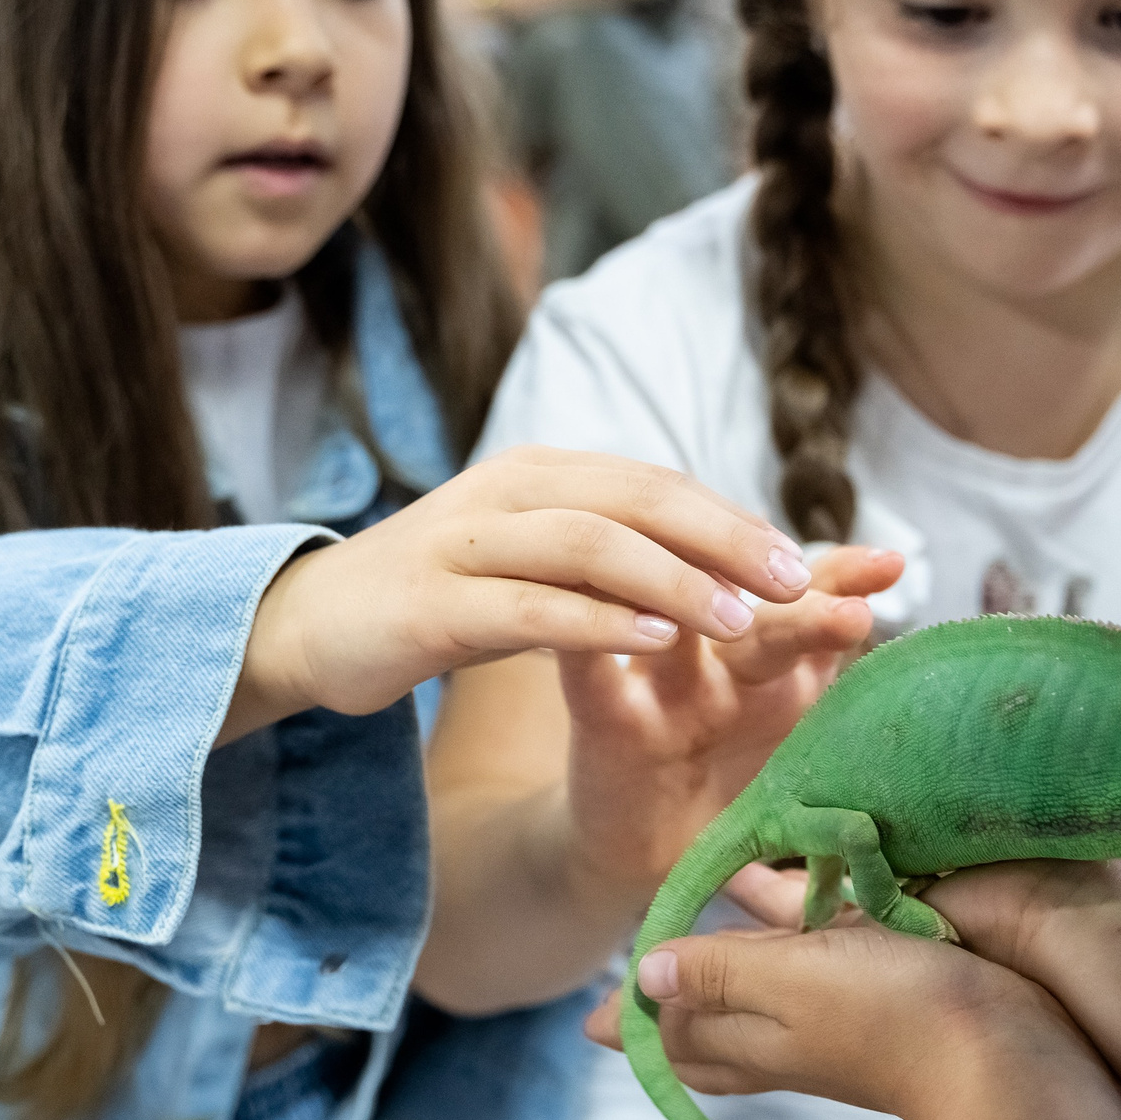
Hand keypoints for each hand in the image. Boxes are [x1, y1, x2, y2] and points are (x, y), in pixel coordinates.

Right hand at [223, 447, 813, 743]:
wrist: (308, 627)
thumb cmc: (442, 599)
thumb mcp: (537, 565)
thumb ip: (615, 558)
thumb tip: (725, 566)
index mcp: (545, 474)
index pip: (660, 485)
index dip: (738, 519)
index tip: (813, 563)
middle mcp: (510, 492)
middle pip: (640, 499)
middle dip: (728, 539)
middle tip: (801, 581)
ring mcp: (466, 543)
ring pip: (590, 545)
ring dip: (675, 580)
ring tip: (744, 619)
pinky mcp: (431, 605)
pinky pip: (528, 607)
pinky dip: (598, 623)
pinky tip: (655, 645)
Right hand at [558, 545, 901, 895]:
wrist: (637, 858)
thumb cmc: (728, 821)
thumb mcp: (791, 817)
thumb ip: (830, 835)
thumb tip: (869, 895)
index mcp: (785, 679)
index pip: (817, 612)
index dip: (849, 583)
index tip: (888, 566)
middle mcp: (730, 665)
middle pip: (766, 621)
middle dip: (806, 610)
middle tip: (847, 613)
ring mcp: (667, 683)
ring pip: (683, 622)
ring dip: (702, 601)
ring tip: (733, 604)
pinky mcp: (606, 717)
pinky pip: (591, 670)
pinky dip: (593, 636)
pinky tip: (614, 616)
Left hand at [581, 916, 1120, 1119]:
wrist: (1004, 1052)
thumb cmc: (890, 1012)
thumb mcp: (788, 981)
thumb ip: (717, 972)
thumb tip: (639, 978)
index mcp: (754, 1040)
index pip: (675, 1037)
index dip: (635, 1018)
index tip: (594, 1014)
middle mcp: (791, 1038)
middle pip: (716, 1027)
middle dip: (677, 1003)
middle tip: (638, 992)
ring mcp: (842, 1024)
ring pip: (768, 996)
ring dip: (736, 962)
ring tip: (708, 938)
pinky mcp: (892, 998)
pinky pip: (821, 968)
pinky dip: (797, 941)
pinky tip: (805, 909)